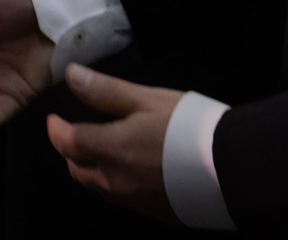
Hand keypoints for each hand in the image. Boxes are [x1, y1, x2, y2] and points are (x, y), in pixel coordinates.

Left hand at [45, 64, 182, 222]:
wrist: (233, 167)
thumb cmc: (188, 125)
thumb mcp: (146, 98)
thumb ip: (105, 91)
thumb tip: (70, 75)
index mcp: (110, 150)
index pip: (68, 143)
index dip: (56, 130)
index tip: (54, 119)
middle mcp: (116, 181)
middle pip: (79, 170)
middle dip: (71, 152)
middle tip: (76, 135)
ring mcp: (135, 200)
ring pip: (100, 187)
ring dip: (92, 170)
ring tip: (100, 151)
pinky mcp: (156, 212)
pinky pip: (124, 198)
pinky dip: (116, 182)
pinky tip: (131, 170)